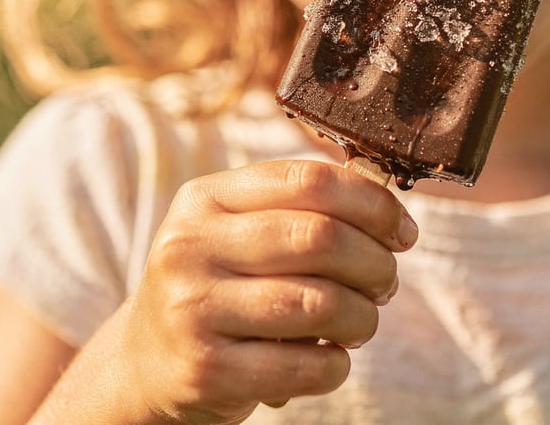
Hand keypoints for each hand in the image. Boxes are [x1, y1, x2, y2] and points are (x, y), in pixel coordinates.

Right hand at [119, 160, 417, 423]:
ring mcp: (192, 309)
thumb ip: (302, 209)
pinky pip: (304, 365)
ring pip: (320, 303)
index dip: (372, 204)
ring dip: (362, 318)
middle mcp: (189, 247)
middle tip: (385, 283)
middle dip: (375, 263)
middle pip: (320, 238)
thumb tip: (386, 200)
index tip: (402, 231)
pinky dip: (336, 365)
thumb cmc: (220, 289)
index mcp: (205, 199)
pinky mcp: (204, 370)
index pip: (308, 179)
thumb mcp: (240, 233)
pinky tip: (329, 359)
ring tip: (361, 324)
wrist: (147, 364)